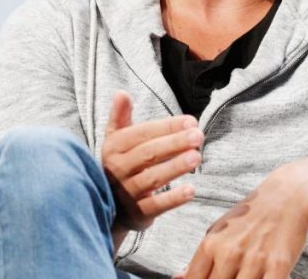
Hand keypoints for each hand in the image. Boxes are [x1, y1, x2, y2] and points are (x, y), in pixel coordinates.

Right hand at [102, 90, 202, 234]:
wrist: (108, 207)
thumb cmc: (120, 165)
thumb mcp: (115, 140)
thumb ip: (120, 117)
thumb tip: (122, 92)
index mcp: (113, 148)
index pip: (141, 134)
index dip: (166, 127)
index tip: (191, 121)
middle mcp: (118, 170)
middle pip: (148, 154)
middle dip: (174, 144)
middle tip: (199, 136)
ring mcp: (127, 194)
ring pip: (152, 179)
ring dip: (175, 167)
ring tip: (197, 157)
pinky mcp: (137, 214)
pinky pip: (155, 206)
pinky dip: (173, 199)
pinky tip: (191, 189)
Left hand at [178, 165, 307, 278]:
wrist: (287, 195)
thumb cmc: (251, 215)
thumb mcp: (219, 231)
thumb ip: (200, 258)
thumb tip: (179, 278)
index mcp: (211, 244)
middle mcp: (229, 253)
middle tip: (231, 275)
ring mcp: (254, 260)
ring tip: (247, 275)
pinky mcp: (278, 266)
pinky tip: (261, 278)